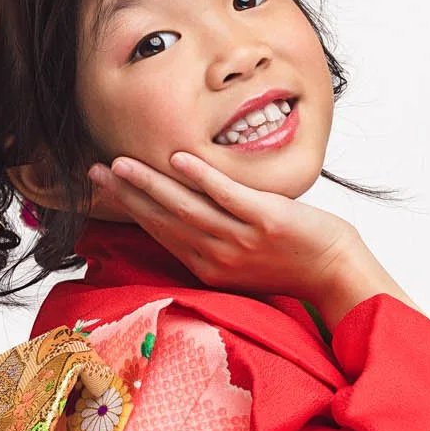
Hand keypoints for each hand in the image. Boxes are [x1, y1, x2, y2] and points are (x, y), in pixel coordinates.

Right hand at [86, 150, 411, 329]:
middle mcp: (218, 256)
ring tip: (121, 164)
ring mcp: (242, 240)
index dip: (127, 208)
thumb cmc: (290, 261)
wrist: (335, 271)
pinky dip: (203, 178)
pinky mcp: (267, 221)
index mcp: (207, 267)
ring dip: (151, 184)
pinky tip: (179, 159)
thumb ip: (210, 238)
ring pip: (186, 208)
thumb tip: (183, 212)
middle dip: (126, 195)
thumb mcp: (240, 258)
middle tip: (94, 171)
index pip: (158, 231)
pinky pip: (229, 197)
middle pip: (162, 219)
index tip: (101, 188)